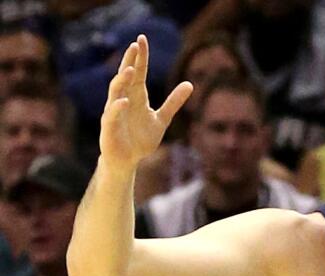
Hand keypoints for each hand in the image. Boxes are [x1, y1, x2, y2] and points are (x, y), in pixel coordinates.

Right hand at [100, 35, 192, 169]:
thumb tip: (190, 84)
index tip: (142, 39)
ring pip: (116, 92)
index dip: (140, 57)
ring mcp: (114, 113)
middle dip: (129, 61)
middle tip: (134, 45)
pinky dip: (118, 108)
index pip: (138, 73)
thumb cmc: (141, 139)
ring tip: (131, 69)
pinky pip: (112, 115)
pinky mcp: (109, 128)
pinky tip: (125, 101)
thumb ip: (173, 102)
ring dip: (122, 81)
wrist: (128, 161)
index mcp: (136, 96)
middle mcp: (123, 100)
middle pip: (125, 77)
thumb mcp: (162, 119)